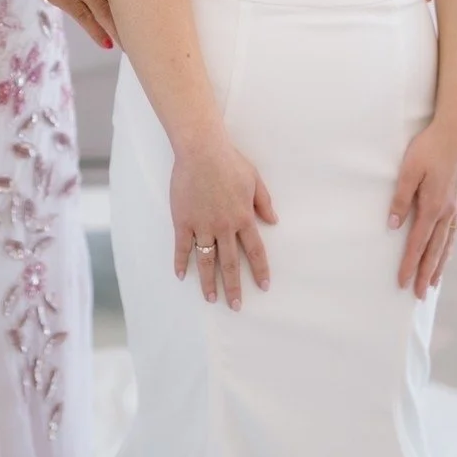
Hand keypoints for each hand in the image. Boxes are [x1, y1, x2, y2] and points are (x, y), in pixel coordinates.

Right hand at [170, 131, 277, 310]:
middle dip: (234, 287)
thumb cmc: (229, 161)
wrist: (201, 150)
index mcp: (243, 217)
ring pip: (207, 260)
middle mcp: (224, 226)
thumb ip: (264, 202)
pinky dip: (182, 262)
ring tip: (211, 299)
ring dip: (209, 282)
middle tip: (235, 306)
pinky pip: (182, 247)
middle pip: (231, 263)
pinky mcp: (183, 220)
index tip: (264, 286)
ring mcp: (202, 225)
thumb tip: (274, 222)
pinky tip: (181, 276)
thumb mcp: (254, 179)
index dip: (260, 270)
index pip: (255, 250)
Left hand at [389, 120, 456, 298]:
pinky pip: (455, 231)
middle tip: (417, 295)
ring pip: (447, 244)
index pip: (417, 243)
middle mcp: (447, 212)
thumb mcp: (407, 170)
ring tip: (432, 283)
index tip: (401, 282)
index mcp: (432, 206)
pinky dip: (449, 247)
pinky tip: (447, 252)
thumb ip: (399, 198)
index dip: (408, 264)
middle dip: (424, 273)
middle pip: (434, 250)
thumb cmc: (428, 147)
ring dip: (439, 265)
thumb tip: (392, 226)